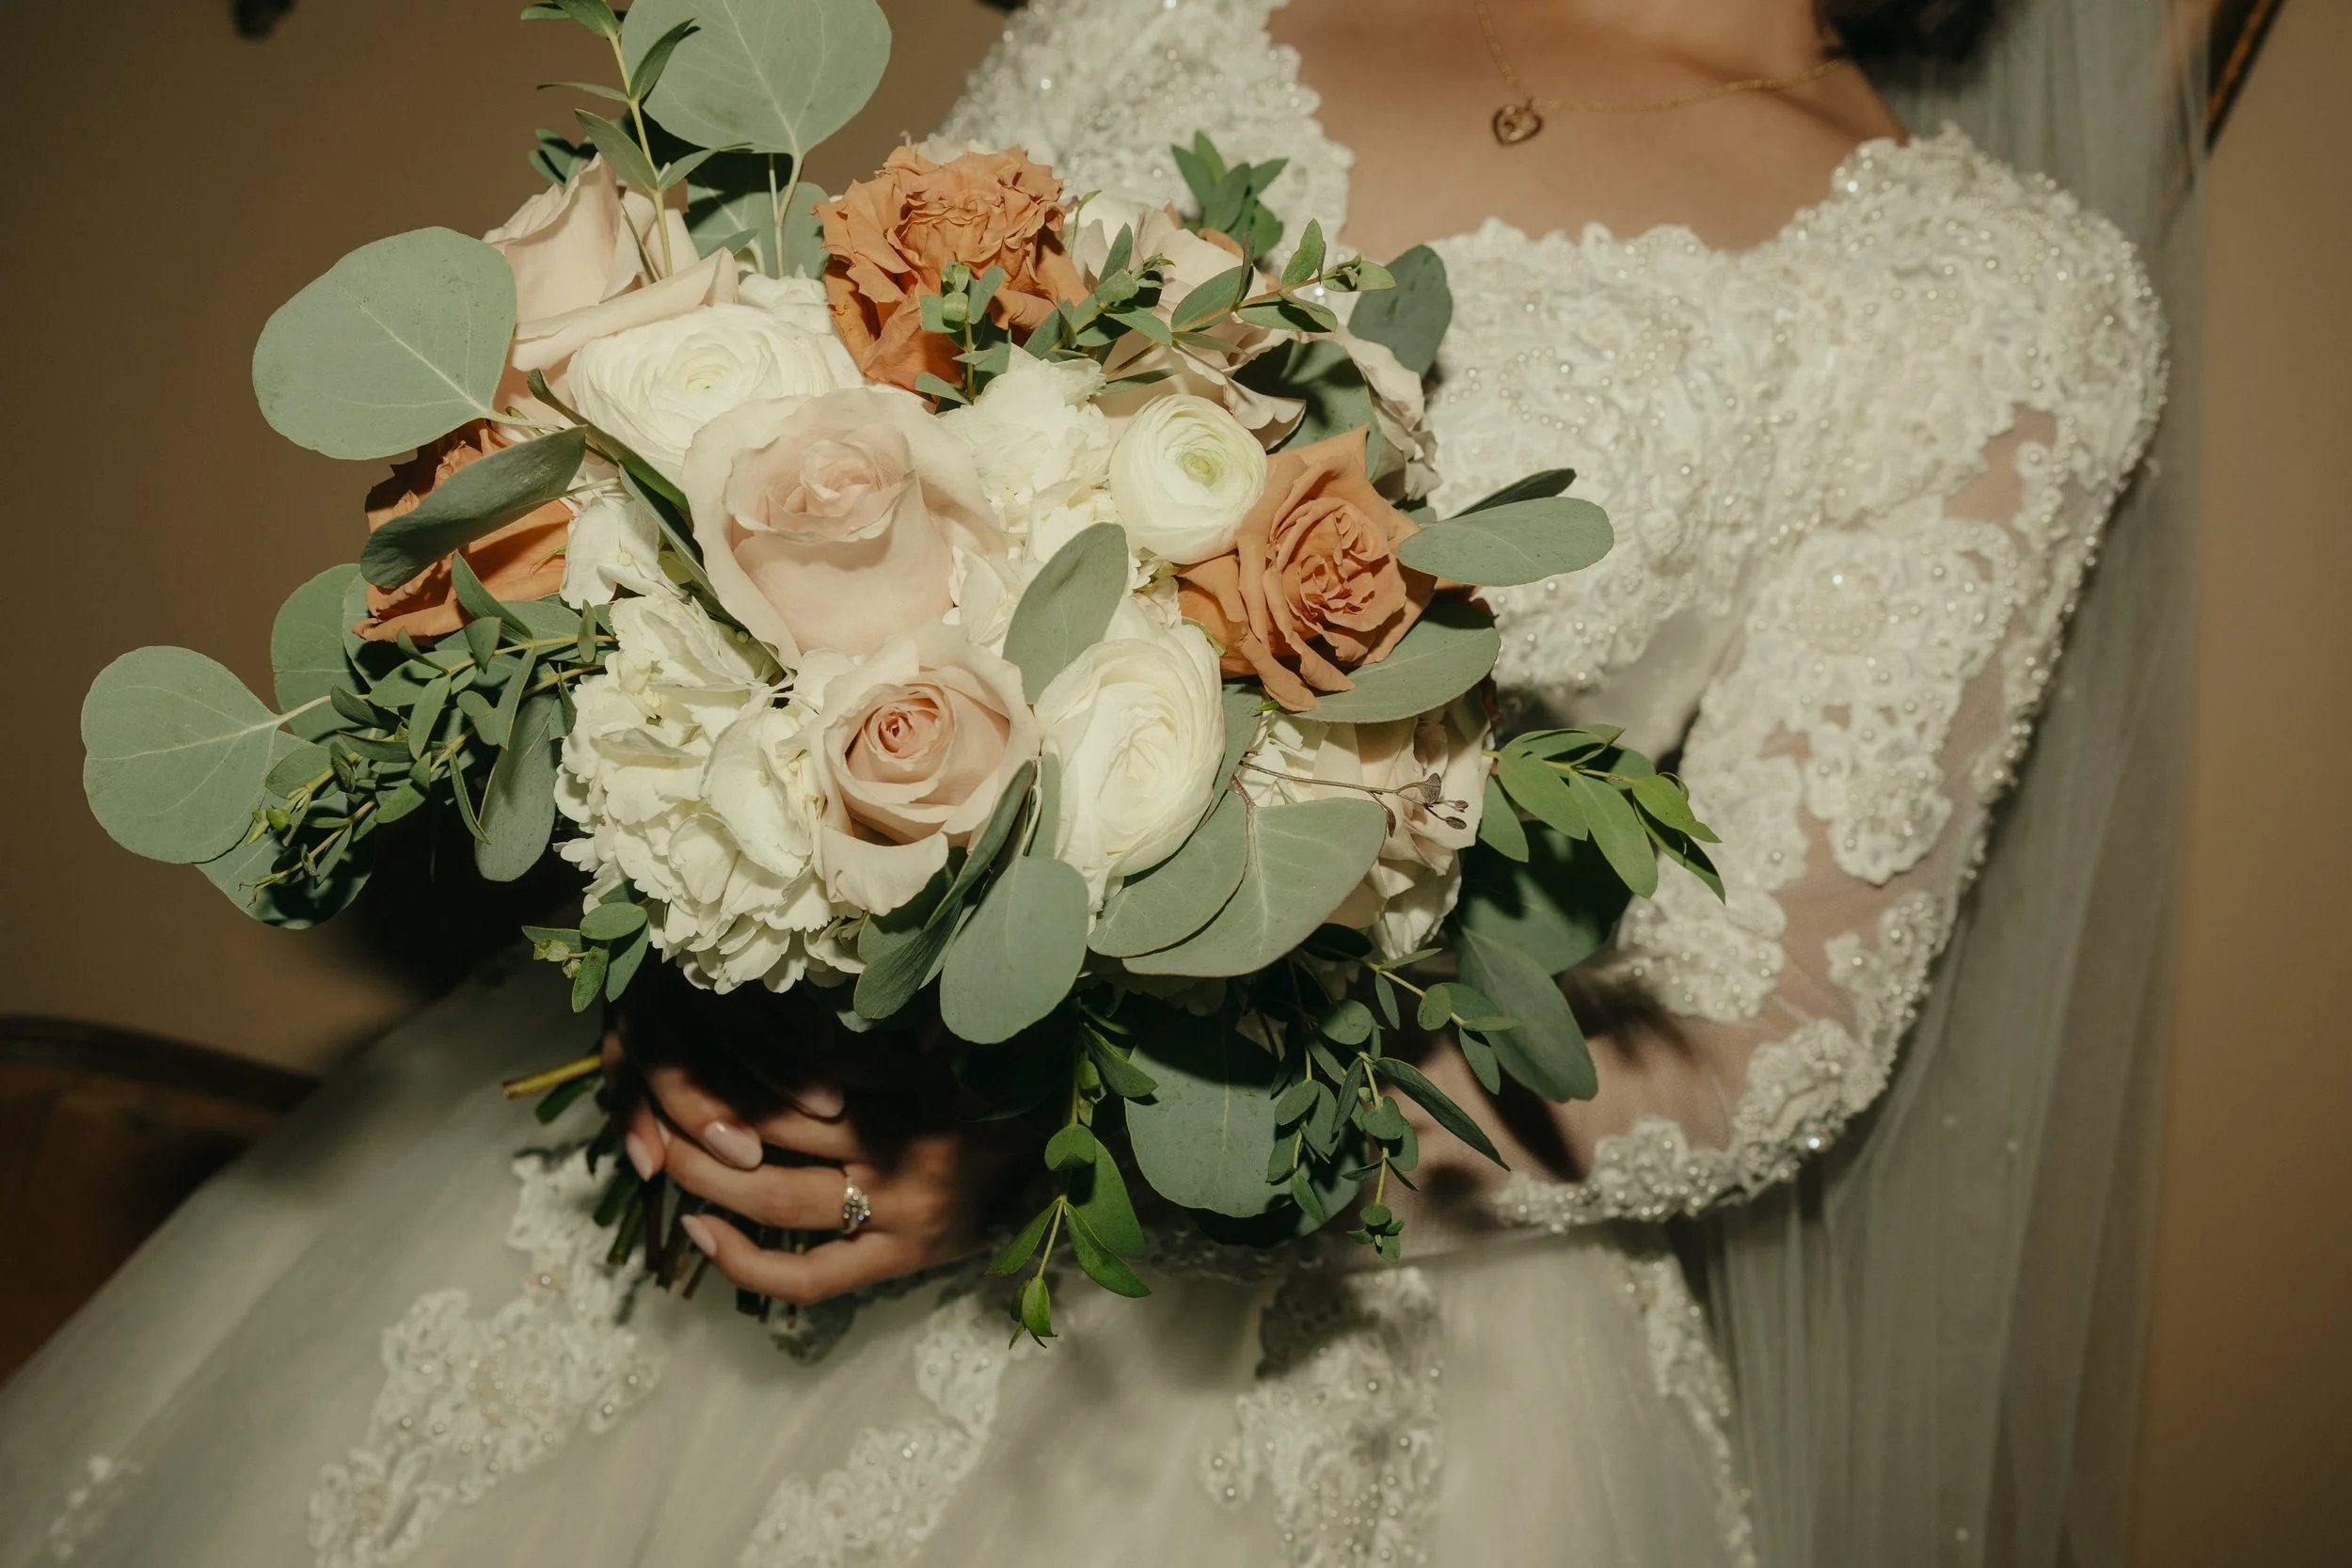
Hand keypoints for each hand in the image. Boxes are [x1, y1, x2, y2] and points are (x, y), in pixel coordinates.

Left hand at [603, 979, 1033, 1306]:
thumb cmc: (1006, 1089)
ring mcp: (896, 1208)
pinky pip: (811, 1276)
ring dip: (705, 1180)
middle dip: (700, 1112)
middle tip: (648, 1094)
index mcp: (912, 1077)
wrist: (1072, 1162)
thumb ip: (879, 1028)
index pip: (799, 1061)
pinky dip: (749, 1263)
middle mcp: (898, 1141)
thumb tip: (795, 1000)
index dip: (734, 1047)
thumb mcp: (950, 1042)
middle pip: (771, 1126)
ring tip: (659, 1159)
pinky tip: (701, 1236)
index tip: (689, 1033)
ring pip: (776, 1198)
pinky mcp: (899, 1258)